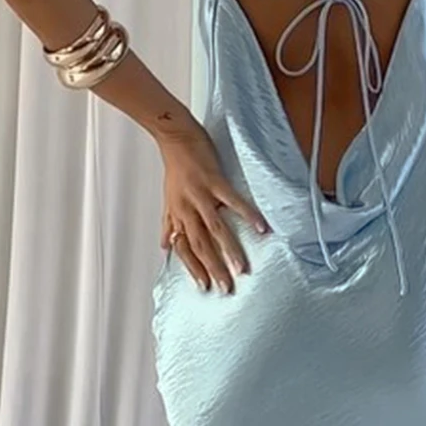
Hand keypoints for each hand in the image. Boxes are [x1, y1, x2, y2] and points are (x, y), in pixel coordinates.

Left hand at [158, 127, 268, 293]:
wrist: (175, 137)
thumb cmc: (175, 168)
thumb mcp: (168, 200)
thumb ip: (168, 224)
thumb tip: (164, 246)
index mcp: (178, 216)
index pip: (185, 250)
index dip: (194, 269)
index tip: (206, 288)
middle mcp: (187, 210)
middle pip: (201, 246)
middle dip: (213, 269)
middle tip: (227, 288)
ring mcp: (201, 196)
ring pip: (216, 230)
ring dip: (229, 251)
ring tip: (242, 269)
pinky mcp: (214, 181)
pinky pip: (232, 201)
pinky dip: (247, 215)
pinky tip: (261, 228)